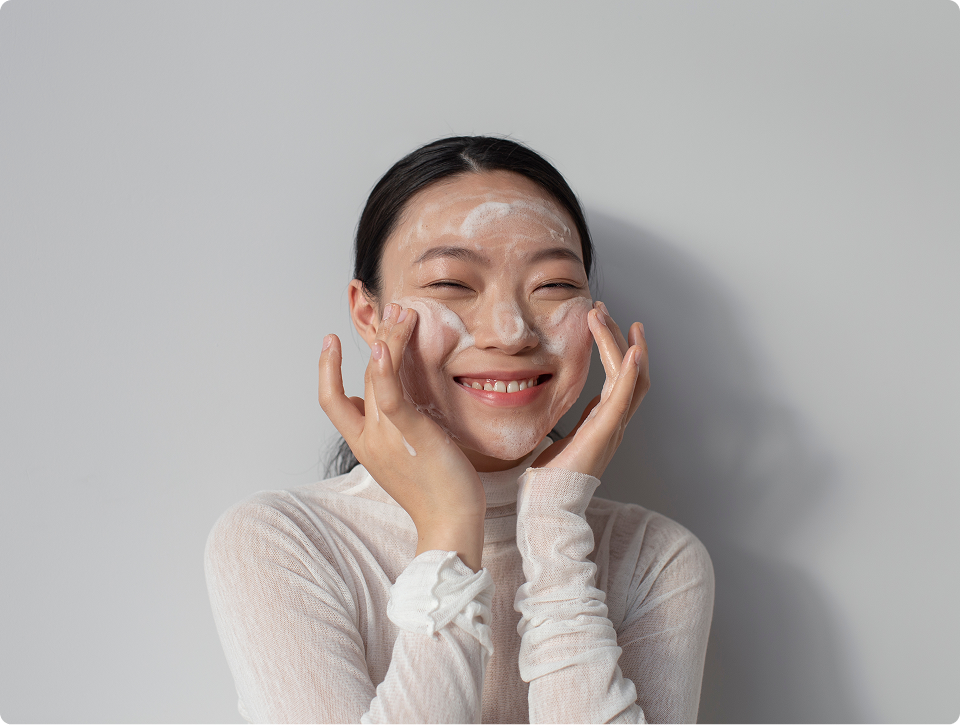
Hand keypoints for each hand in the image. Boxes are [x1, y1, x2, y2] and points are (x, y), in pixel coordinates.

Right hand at [318, 303, 485, 570]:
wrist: (449, 522)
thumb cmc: (436, 492)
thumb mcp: (406, 457)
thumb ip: (394, 431)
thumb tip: (393, 407)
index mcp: (364, 443)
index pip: (332, 400)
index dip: (326, 369)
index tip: (330, 340)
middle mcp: (367, 437)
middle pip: (359, 377)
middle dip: (374, 338)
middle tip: (390, 308)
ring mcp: (384, 435)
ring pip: (375, 377)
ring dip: (387, 339)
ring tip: (401, 310)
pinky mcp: (408, 432)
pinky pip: (388, 394)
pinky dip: (382, 368)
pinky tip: (385, 344)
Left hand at [533, 301, 648, 478]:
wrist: (548, 506)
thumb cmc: (549, 480)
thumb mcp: (558, 439)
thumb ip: (566, 422)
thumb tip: (553, 403)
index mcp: (603, 422)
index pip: (618, 377)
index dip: (614, 347)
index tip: (601, 320)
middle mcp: (614, 422)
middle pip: (629, 371)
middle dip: (617, 336)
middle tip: (602, 308)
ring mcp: (613, 427)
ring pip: (628, 375)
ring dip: (618, 342)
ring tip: (604, 315)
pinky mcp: (606, 432)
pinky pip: (624, 397)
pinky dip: (631, 372)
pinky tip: (633, 349)